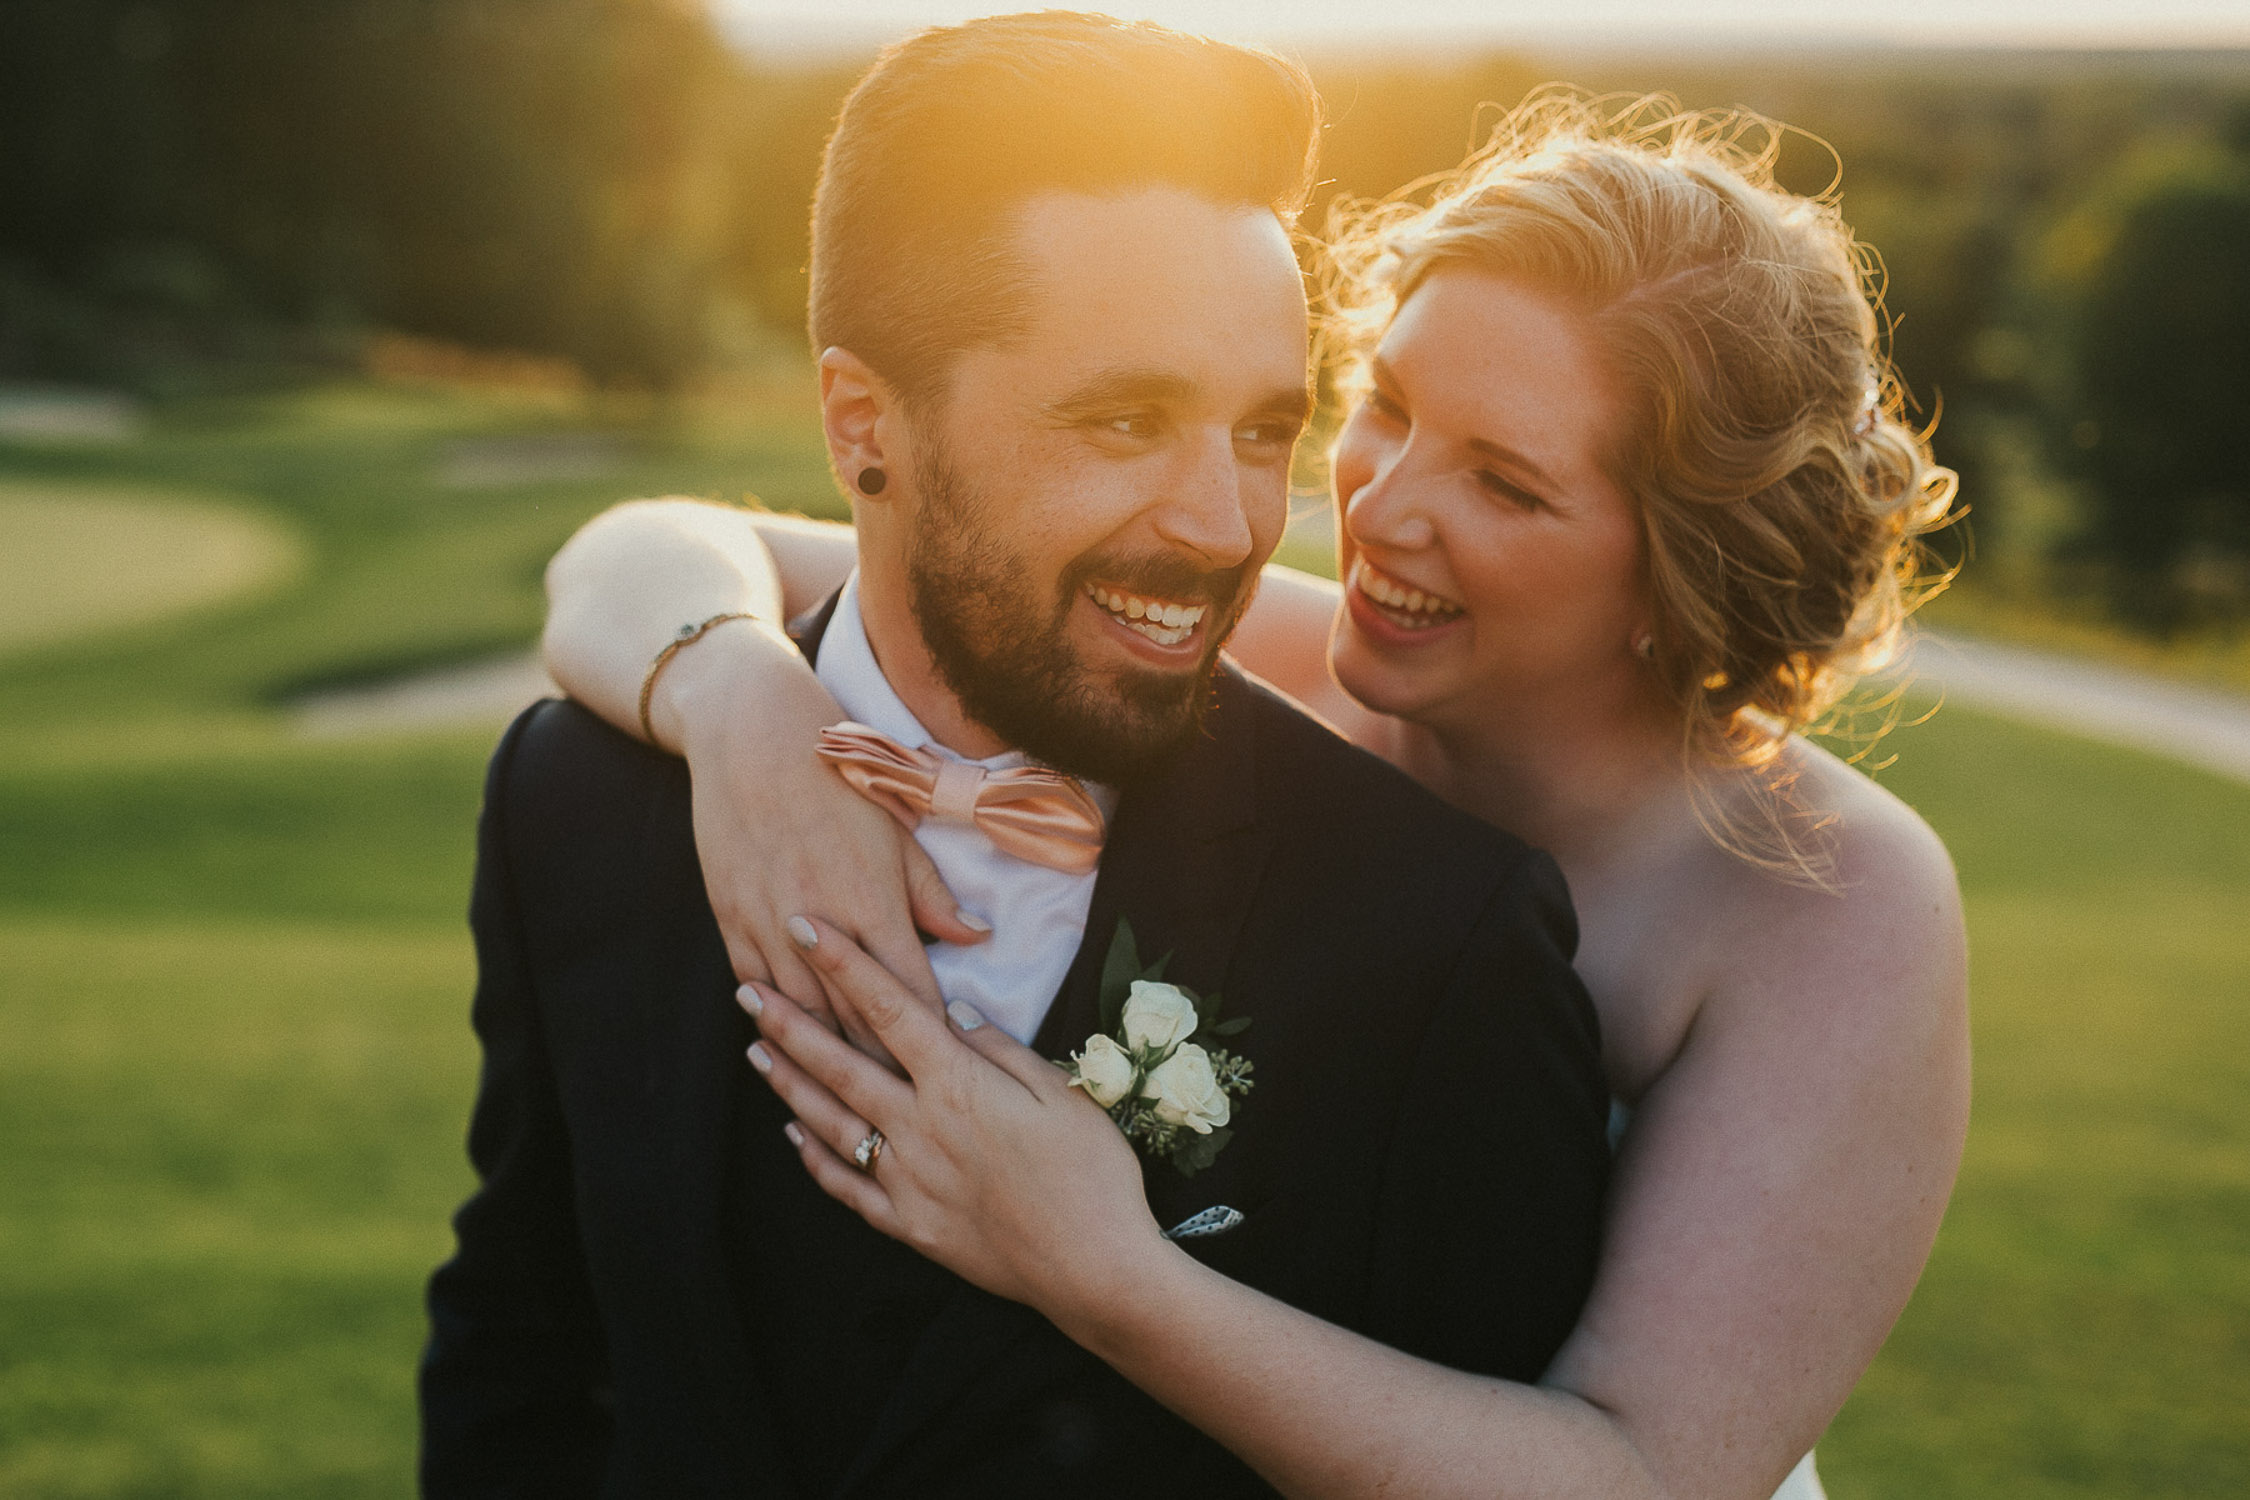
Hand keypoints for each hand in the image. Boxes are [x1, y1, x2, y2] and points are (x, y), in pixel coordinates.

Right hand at [662, 624, 987, 1056]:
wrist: (752, 737)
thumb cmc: (838, 780)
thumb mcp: (898, 832)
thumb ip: (934, 895)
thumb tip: (977, 938)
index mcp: (873, 905)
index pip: (910, 997)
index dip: (931, 1041)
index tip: (953, 1075)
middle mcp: (820, 927)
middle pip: (856, 1022)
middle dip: (884, 1067)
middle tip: (911, 1109)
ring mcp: (769, 927)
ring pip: (802, 1018)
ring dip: (827, 1058)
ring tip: (853, 1099)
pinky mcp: (731, 920)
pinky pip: (756, 989)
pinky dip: (776, 1022)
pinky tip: (790, 1049)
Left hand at [740, 917, 1165, 1315]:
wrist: (1095, 1269)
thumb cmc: (1093, 1176)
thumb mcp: (1061, 1094)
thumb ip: (1002, 1049)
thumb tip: (954, 1010)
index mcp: (960, 1087)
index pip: (890, 1010)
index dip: (845, 965)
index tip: (807, 929)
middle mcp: (921, 1129)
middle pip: (841, 1065)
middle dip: (790, 1024)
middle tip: (747, 991)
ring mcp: (909, 1182)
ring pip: (832, 1123)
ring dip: (789, 1084)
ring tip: (755, 1051)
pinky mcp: (910, 1226)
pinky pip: (849, 1187)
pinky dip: (815, 1159)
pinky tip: (794, 1135)